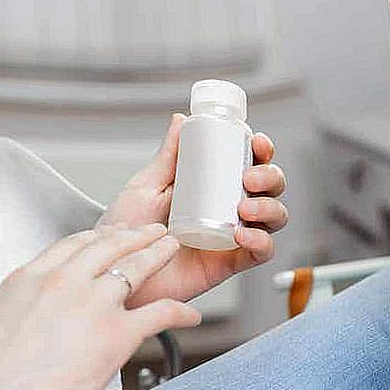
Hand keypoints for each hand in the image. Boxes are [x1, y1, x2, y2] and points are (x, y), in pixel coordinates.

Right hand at [0, 223, 201, 389]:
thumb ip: (27, 304)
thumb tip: (40, 312)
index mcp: (32, 277)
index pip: (75, 243)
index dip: (100, 235)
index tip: (113, 232)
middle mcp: (65, 282)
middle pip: (110, 247)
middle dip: (136, 235)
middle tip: (152, 231)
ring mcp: (93, 305)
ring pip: (137, 268)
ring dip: (159, 255)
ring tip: (171, 249)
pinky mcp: (116, 335)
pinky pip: (160, 314)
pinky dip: (180, 312)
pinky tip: (190, 315)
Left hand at [99, 114, 288, 304]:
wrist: (115, 269)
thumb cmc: (127, 230)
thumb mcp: (147, 186)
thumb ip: (168, 156)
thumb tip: (181, 119)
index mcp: (213, 184)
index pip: (248, 162)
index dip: (261, 150)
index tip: (257, 142)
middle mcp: (228, 208)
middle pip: (269, 187)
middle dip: (270, 176)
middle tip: (248, 177)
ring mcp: (232, 235)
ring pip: (274, 217)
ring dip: (269, 207)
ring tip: (245, 207)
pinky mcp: (230, 263)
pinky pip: (261, 253)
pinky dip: (261, 242)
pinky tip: (244, 235)